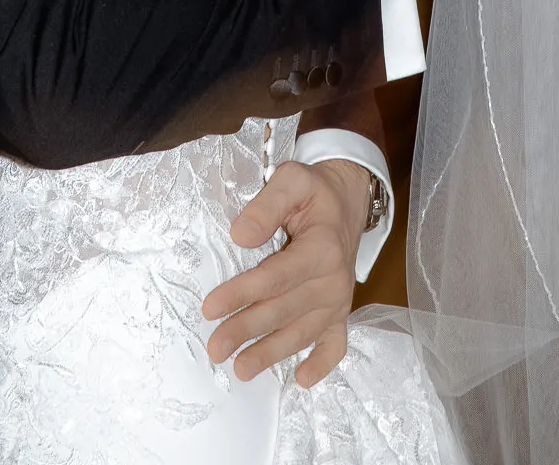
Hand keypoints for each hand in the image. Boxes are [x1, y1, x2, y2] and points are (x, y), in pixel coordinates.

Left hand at [203, 158, 365, 386]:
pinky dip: (321, 364)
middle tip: (215, 348)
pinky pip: (335, 344)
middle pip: (283, 310)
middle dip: (246, 331)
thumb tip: (239, 235)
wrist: (348, 199)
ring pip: (302, 332)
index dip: (241, 294)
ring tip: (241, 369)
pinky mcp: (341, 311)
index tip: (210, 308)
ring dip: (271, 354)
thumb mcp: (292, 180)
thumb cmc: (315, 190)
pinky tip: (301, 379)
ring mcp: (339, 301)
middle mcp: (333, 280)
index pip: (275, 277)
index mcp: (321, 248)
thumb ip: (266, 206)